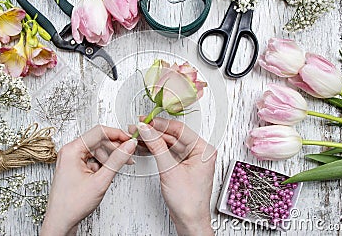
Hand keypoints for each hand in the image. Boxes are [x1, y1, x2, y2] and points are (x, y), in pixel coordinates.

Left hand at [41, 125, 136, 235]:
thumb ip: (117, 160)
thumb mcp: (100, 180)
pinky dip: (103, 164)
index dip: (118, 134)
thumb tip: (128, 146)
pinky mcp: (74, 167)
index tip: (130, 139)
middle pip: (98, 141)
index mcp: (72, 150)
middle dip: (115, 147)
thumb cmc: (72, 205)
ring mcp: (71, 159)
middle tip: (129, 154)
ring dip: (110, 156)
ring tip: (121, 165)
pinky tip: (108, 172)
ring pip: (96, 150)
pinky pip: (92, 159)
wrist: (61, 222)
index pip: (99, 132)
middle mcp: (70, 152)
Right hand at [129, 118, 215, 235]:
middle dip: (154, 132)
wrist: (189, 221)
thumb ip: (157, 147)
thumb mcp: (170, 170)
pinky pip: (168, 152)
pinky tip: (145, 146)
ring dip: (153, 140)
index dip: (160, 124)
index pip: (179, 129)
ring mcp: (190, 159)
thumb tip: (147, 130)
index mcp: (203, 150)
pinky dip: (156, 149)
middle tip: (138, 128)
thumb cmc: (189, 202)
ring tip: (138, 136)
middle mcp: (199, 152)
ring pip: (169, 143)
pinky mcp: (182, 165)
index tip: (146, 121)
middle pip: (173, 135)